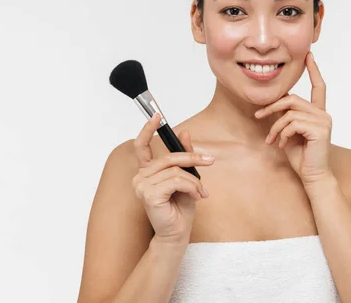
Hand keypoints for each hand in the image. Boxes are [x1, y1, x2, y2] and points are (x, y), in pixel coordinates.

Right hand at [131, 113, 212, 245]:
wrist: (178, 234)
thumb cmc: (180, 209)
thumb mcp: (187, 178)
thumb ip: (184, 155)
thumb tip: (184, 132)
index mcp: (147, 172)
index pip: (142, 146)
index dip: (148, 129)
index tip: (157, 116)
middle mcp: (140, 177)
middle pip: (169, 157)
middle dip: (192, 158)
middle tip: (210, 161)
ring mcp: (141, 186)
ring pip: (176, 170)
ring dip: (194, 181)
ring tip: (201, 193)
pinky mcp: (149, 194)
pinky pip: (177, 181)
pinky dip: (191, 187)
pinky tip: (196, 197)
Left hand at [255, 52, 332, 184]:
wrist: (312, 176)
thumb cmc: (301, 156)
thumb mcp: (289, 132)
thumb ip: (286, 117)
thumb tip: (274, 104)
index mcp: (318, 113)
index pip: (319, 87)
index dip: (314, 70)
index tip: (308, 55)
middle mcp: (323, 114)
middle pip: (292, 98)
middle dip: (272, 106)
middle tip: (258, 116)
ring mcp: (323, 120)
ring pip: (289, 111)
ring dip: (275, 126)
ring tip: (272, 140)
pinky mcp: (320, 129)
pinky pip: (292, 123)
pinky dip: (282, 134)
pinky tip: (282, 145)